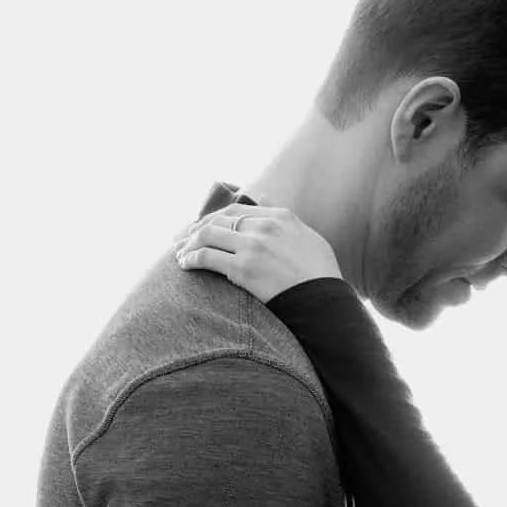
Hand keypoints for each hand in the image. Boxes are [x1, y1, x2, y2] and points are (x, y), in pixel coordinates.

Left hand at [174, 204, 341, 302]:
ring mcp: (253, 246)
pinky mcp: (243, 268)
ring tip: (180, 254)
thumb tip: (267, 202)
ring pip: (207, 235)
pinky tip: (184, 264)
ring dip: (188, 243)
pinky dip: (190, 259)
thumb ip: (288, 222)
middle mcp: (265, 226)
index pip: (237, 210)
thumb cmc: (322, 278)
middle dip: (196, 229)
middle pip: (218, 219)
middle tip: (183, 240)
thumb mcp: (310, 240)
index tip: (205, 227)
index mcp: (281, 217)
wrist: (326, 303)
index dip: (215, 218)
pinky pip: (206, 257)